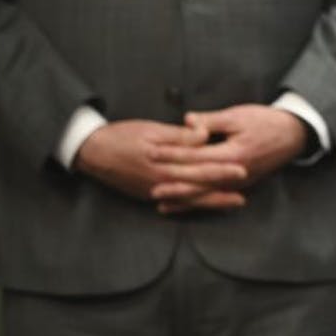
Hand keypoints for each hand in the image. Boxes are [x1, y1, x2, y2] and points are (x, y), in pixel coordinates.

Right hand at [74, 118, 247, 210]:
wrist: (91, 152)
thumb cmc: (122, 135)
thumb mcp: (152, 130)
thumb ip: (180, 136)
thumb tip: (204, 134)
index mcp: (163, 165)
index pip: (199, 168)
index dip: (221, 169)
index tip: (242, 169)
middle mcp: (159, 183)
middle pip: (196, 190)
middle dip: (221, 193)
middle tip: (243, 198)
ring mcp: (152, 192)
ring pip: (187, 200)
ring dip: (210, 203)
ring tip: (231, 204)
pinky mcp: (146, 194)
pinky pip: (173, 202)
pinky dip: (190, 205)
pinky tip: (202, 205)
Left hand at [147, 104, 307, 213]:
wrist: (294, 134)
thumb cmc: (266, 121)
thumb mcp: (238, 115)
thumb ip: (211, 121)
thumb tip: (187, 121)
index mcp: (233, 153)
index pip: (196, 156)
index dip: (173, 154)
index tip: (152, 152)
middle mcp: (235, 173)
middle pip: (198, 180)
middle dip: (172, 183)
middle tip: (149, 186)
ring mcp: (240, 182)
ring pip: (205, 194)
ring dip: (182, 198)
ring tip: (160, 202)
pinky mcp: (243, 185)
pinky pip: (215, 196)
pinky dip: (197, 201)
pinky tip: (182, 205)